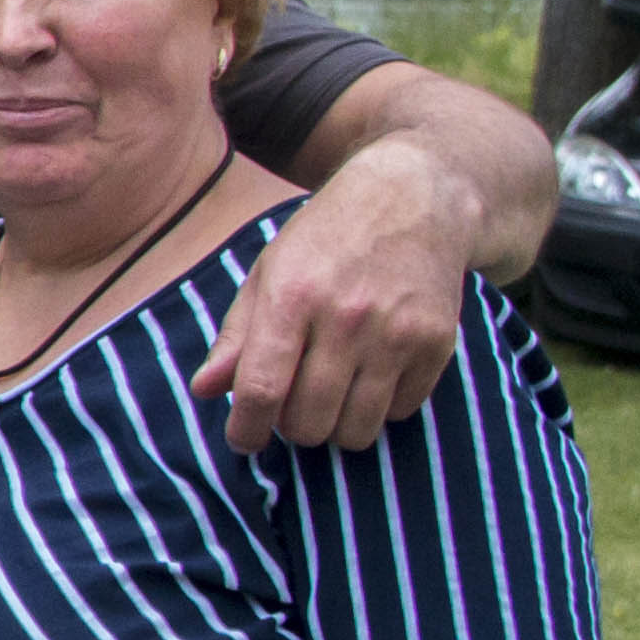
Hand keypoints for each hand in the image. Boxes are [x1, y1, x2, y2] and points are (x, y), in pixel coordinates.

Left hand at [197, 147, 472, 451]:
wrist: (414, 200)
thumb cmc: (326, 239)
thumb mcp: (269, 272)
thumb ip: (237, 336)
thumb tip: (202, 391)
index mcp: (292, 296)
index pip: (260, 389)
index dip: (246, 429)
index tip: (244, 439)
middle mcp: (346, 317)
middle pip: (308, 421)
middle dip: (292, 428)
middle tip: (292, 406)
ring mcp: (397, 333)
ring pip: (356, 429)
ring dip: (336, 427)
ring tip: (330, 396)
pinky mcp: (437, 343)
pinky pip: (401, 411)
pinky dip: (381, 408)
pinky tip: (372, 375)